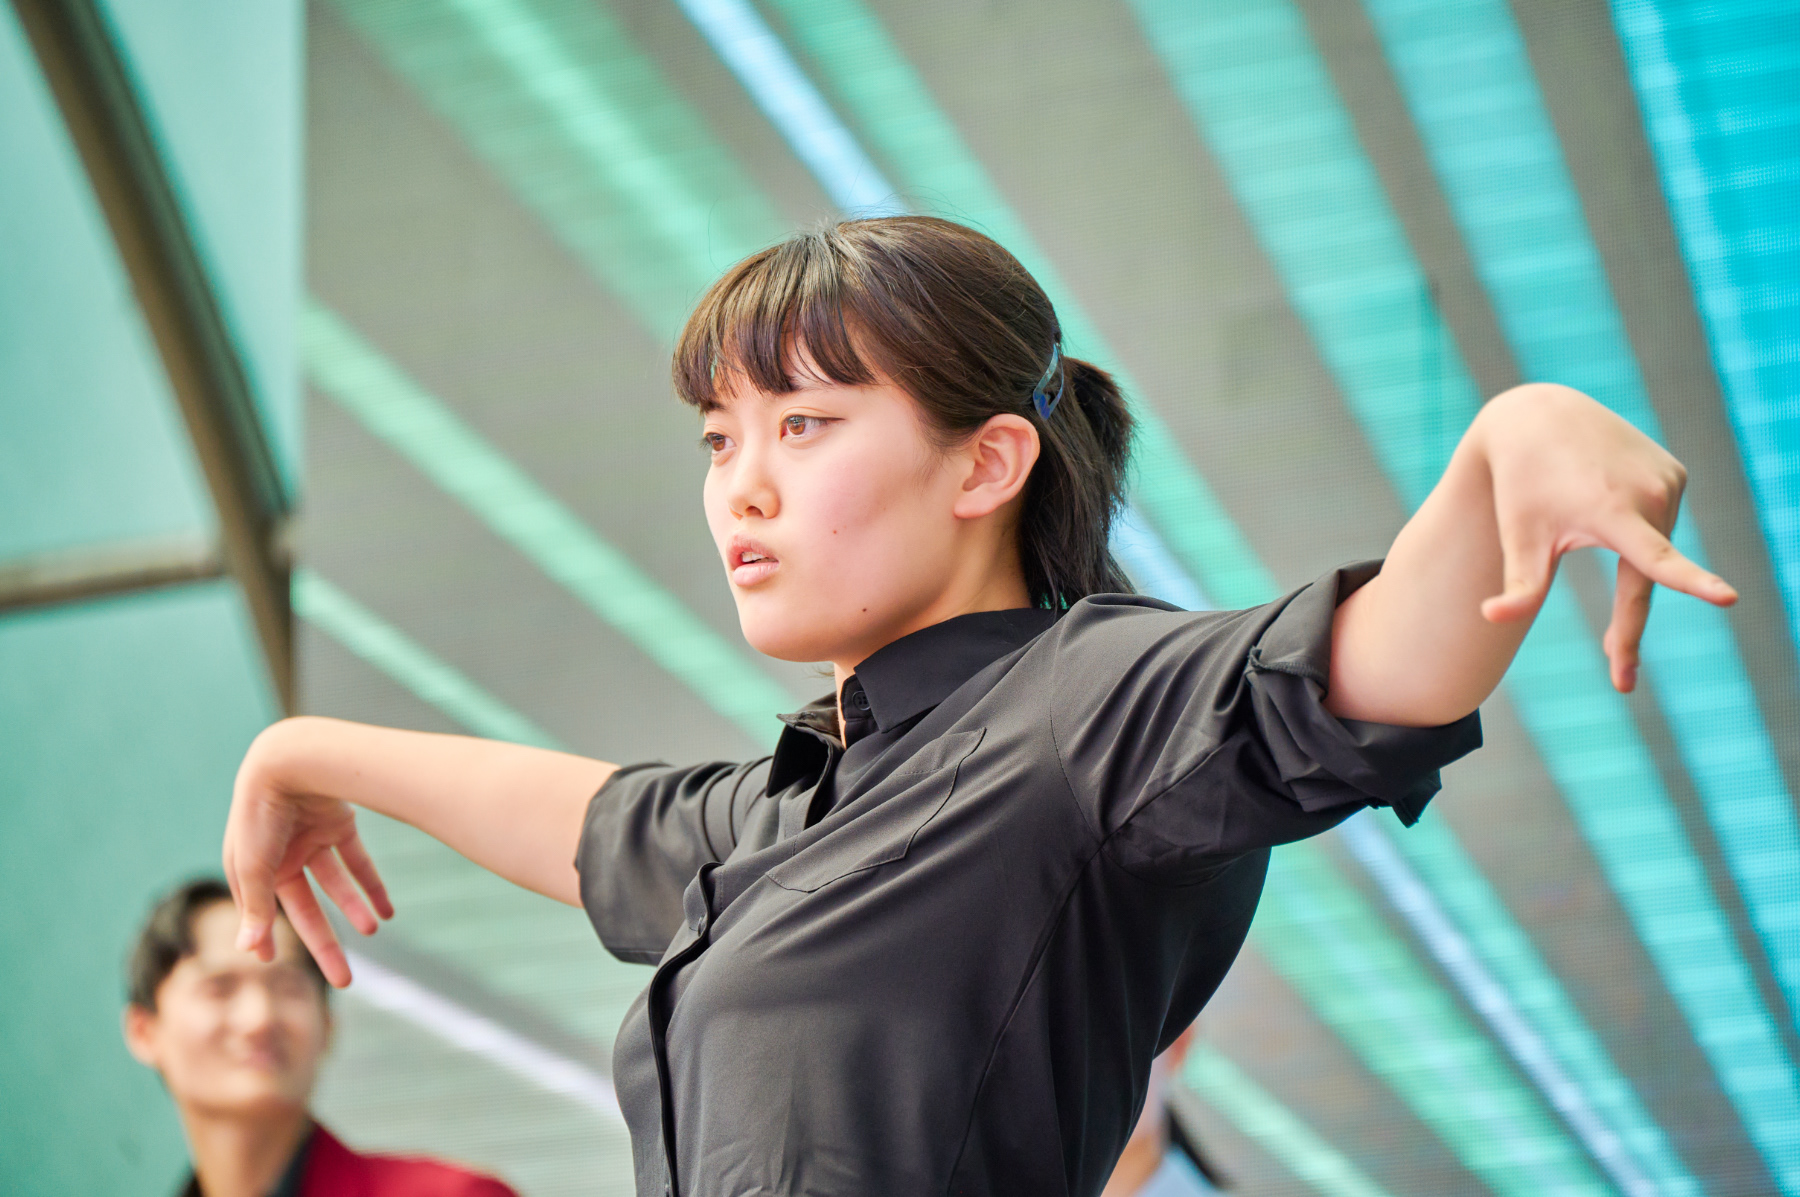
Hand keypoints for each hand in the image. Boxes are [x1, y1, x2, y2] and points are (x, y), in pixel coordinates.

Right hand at [223, 720, 393, 986]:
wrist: (293, 759)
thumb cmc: (262, 814)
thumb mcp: (254, 866)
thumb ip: (255, 908)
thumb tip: (249, 952)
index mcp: (252, 867)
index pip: (262, 912)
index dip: (270, 937)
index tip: (274, 963)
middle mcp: (281, 856)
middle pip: (306, 909)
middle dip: (325, 943)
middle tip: (344, 981)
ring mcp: (311, 840)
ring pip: (336, 885)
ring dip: (354, 909)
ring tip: (373, 930)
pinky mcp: (338, 825)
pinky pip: (358, 862)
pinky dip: (373, 885)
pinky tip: (387, 910)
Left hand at [1475, 384, 1736, 690]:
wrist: (1538, 418)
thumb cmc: (1523, 485)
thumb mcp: (1520, 536)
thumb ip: (1519, 585)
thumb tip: (1490, 619)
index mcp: (1613, 512)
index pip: (1655, 560)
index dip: (1691, 582)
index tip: (1727, 598)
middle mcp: (1650, 494)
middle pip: (1644, 578)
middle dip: (1628, 626)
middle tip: (1620, 678)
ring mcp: (1669, 481)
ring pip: (1652, 550)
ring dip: (1626, 563)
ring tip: (1578, 524)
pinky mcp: (1675, 472)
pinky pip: (1656, 522)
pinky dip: (1636, 530)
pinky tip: (1602, 501)